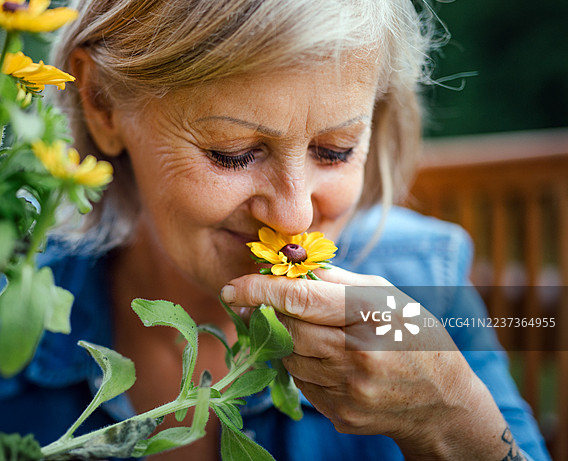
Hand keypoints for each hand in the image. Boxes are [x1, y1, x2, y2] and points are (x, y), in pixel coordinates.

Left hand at [221, 266, 512, 459]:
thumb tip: (289, 264)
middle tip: (255, 307)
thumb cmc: (413, 334)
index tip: (232, 288)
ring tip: (309, 336)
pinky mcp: (343, 413)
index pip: (300, 300)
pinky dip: (304, 370)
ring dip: (287, 344)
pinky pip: (302, 385)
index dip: (260, 292)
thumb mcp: (385, 295)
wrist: (444, 403)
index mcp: (370, 313)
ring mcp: (351, 388)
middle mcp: (360, 353)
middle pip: (289, 330)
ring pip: (290, 359)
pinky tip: (327, 363)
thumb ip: (336, 279)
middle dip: (268, 317)